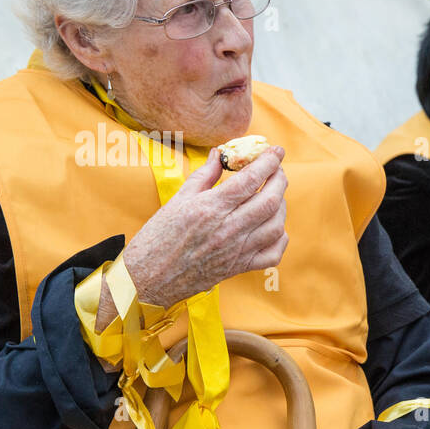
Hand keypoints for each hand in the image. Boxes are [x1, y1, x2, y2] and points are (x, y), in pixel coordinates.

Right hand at [123, 146, 288, 308]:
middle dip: (280, 180)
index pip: (251, 179)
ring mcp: (236, 251)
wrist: (148, 278)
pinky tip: (274, 227)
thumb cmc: (159, 237)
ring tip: (275, 195)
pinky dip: (280, 239)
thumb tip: (220, 154)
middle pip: (270, 201)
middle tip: (277, 170)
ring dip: (281, 206)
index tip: (276, 151)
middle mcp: (228, 229)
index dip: (269, 161)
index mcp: (210, 208)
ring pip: (275, 226)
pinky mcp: (239, 268)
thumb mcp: (178, 199)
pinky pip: (272, 255)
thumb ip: (205, 175)